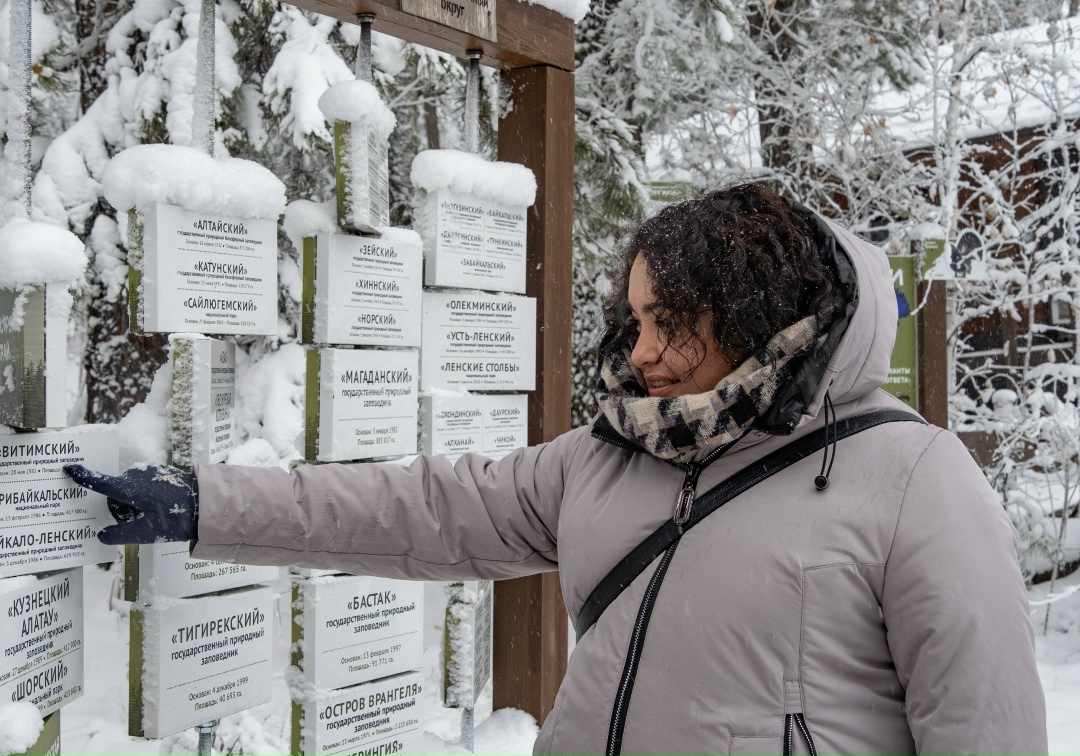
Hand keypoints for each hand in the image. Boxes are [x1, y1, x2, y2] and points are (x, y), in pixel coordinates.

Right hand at [63, 464, 197, 544]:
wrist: (208, 503)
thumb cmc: (176, 518)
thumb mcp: (146, 533)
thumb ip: (119, 534)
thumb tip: (101, 535)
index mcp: (129, 488)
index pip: (101, 482)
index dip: (84, 477)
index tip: (68, 467)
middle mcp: (136, 476)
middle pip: (116, 494)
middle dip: (121, 509)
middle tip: (140, 523)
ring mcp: (149, 472)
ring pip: (129, 491)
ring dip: (133, 504)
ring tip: (154, 517)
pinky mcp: (160, 472)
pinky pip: (142, 486)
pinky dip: (144, 497)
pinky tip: (161, 508)